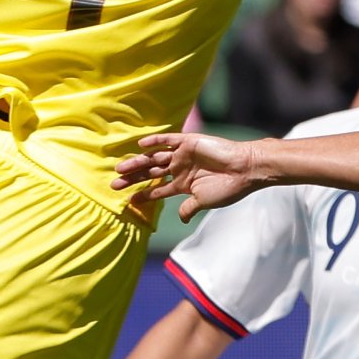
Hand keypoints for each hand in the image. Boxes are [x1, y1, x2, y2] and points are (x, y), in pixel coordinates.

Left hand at [118, 128, 267, 217]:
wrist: (244, 170)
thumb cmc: (227, 188)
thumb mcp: (204, 202)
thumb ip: (189, 208)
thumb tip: (182, 219)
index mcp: (184, 184)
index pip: (158, 191)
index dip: (143, 195)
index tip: (128, 200)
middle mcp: (181, 169)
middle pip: (151, 174)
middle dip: (134, 179)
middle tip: (114, 183)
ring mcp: (183, 155)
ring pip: (155, 158)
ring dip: (138, 163)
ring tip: (121, 169)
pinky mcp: (188, 142)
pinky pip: (168, 140)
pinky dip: (155, 142)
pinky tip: (141, 146)